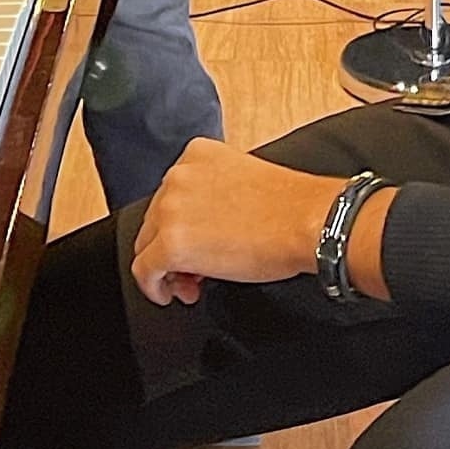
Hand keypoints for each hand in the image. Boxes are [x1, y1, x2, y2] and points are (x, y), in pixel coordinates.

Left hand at [130, 139, 351, 306]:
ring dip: (166, 268)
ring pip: (147, 244)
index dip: (182, 225)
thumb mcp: (243, 179)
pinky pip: (144, 270)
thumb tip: (202, 227)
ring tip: (189, 285)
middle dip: (172, 249)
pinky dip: (154, 287)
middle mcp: (179, 176)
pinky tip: (170, 295)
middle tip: (193, 271)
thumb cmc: (288, 207)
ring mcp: (172, 208)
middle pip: (156, 220)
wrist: (305, 222)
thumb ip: (213, 192)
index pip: (172, 194)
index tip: (197, 241)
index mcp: (197, 153)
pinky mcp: (172, 243)